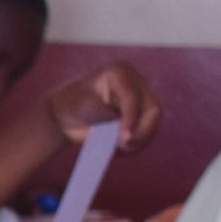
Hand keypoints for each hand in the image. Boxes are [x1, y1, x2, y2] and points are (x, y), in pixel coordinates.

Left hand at [45, 62, 160, 153]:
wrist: (67, 113)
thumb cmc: (69, 107)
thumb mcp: (82, 111)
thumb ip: (105, 120)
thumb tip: (123, 134)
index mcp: (119, 72)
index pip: (132, 97)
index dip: (130, 120)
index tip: (123, 139)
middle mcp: (137, 80)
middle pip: (152, 109)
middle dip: (141, 132)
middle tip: (123, 147)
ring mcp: (143, 95)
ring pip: (153, 122)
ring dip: (140, 139)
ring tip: (120, 150)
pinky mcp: (143, 111)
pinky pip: (148, 130)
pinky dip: (138, 142)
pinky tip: (122, 149)